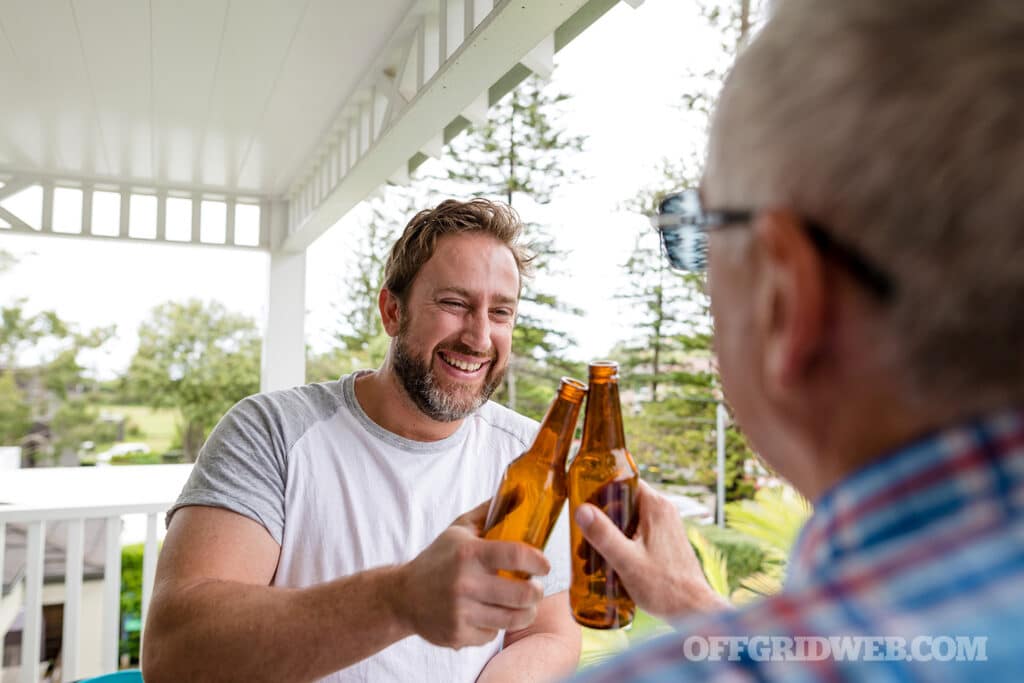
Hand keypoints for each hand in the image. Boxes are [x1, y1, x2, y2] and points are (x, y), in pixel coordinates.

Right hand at [393, 500, 550, 648]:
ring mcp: (462, 611)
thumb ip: (487, 512)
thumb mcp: (458, 530)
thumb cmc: (436, 560)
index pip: (517, 555)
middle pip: (523, 594)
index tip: (544, 565)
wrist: (403, 596)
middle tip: (536, 587)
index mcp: (469, 553)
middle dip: (537, 591)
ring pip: (513, 618)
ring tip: (525, 604)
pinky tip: (492, 615)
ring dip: (525, 612)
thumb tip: (517, 491)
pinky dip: (497, 626)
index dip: (539, 561)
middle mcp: (466, 583)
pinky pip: (492, 634)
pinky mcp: (458, 634)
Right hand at [574, 481, 730, 620]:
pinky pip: (638, 532)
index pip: (623, 482)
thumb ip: (604, 535)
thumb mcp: (627, 561)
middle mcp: (663, 511)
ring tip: (593, 555)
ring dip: (610, 533)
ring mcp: (666, 526)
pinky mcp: (665, 541)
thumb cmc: (665, 588)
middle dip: (601, 519)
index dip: (600, 492)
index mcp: (656, 506)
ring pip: (629, 519)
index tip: (584, 506)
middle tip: (585, 539)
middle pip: (623, 502)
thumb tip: (582, 510)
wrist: (693, 610)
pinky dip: (622, 542)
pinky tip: (611, 562)